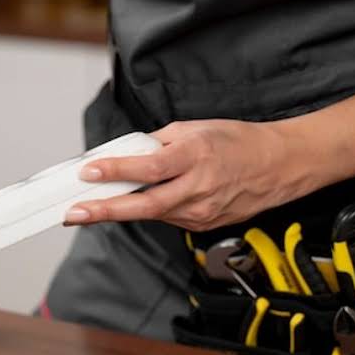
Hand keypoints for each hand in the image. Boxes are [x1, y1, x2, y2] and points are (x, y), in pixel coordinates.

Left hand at [64, 120, 327, 231]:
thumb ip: (159, 143)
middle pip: (144, 205)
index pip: (149, 168)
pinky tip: (134, 203)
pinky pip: (167, 218)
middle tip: (74, 212)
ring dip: (119, 211)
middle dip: (104, 211)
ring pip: (151, 215)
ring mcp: (202, 212)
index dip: (116, 171)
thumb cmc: (238, 142)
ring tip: (88, 208)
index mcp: (195, 157)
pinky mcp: (203, 225)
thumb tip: (126, 153)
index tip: (88, 171)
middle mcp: (198, 189)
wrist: (280, 166)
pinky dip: (147, 210)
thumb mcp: (196, 129)